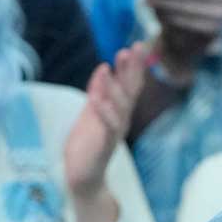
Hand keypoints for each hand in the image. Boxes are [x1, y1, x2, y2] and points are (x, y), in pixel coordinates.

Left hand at [64, 42, 146, 199]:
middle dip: (134, 68)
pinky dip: (103, 109)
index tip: (137, 44)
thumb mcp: (91, 112)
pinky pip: (107, 124)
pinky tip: (96, 97)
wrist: (83, 176)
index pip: (129, 83)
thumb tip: (104, 68)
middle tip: (137, 47)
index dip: (134, 65)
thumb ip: (98, 92)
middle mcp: (122, 117)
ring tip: (110, 64)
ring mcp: (115, 130)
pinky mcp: (105, 143)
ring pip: (121, 104)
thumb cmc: (87, 144)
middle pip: (131, 89)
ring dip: (116, 84)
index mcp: (118, 110)